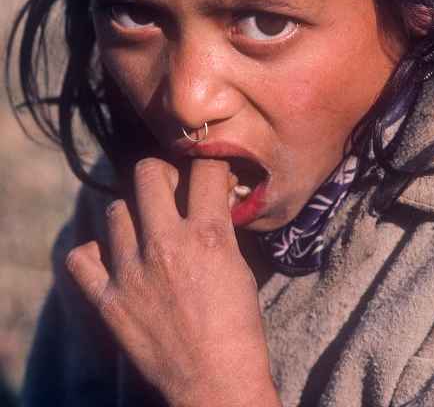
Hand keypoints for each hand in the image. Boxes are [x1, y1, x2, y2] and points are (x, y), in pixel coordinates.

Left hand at [65, 157, 279, 406]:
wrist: (216, 383)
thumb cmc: (237, 326)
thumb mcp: (238, 264)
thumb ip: (218, 224)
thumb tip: (209, 193)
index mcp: (207, 235)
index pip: (204, 168)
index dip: (209, 164)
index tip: (207, 173)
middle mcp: (166, 245)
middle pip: (147, 173)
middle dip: (162, 173)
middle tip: (169, 189)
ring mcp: (132, 272)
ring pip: (115, 211)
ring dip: (132, 215)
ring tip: (145, 231)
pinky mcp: (109, 300)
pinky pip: (81, 258)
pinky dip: (93, 254)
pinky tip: (112, 258)